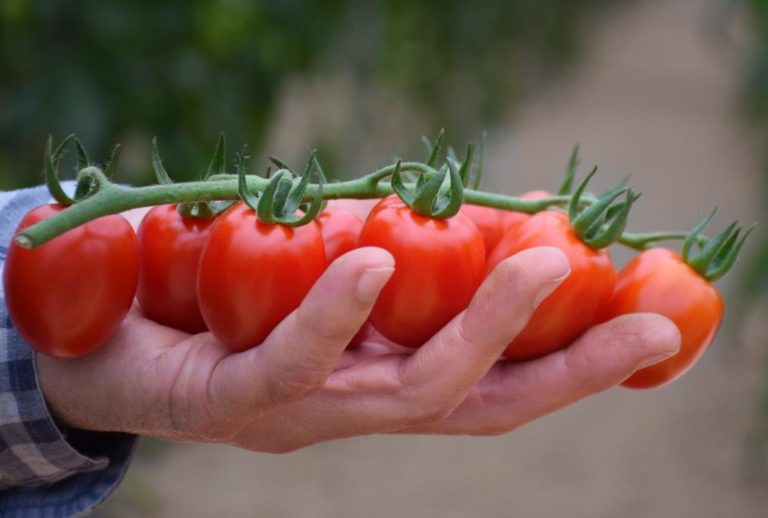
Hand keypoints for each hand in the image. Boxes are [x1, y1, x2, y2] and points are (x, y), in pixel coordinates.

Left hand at [36, 245, 679, 452]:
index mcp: (382, 385)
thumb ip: (391, 250)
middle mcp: (358, 412)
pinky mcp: (232, 399)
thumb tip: (483, 207)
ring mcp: (302, 415)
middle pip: (479, 406)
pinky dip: (338, 313)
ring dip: (483, 332)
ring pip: (410, 394)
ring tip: (538, 267)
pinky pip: (294, 364)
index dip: (578, 367)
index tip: (651, 332)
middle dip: (568, 369)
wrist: (102, 351)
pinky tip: (373, 263)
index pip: (498, 389)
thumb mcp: (324, 272)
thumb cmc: (228, 307)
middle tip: (641, 321)